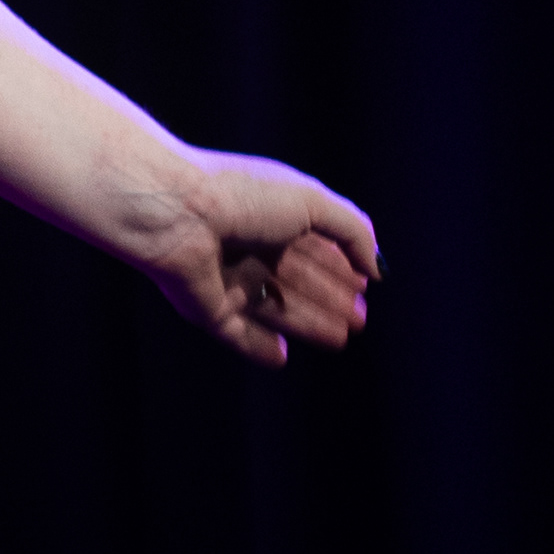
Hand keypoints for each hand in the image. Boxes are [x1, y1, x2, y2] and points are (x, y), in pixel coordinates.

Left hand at [134, 148, 379, 368]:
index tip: (365, 285)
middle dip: (328, 298)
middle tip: (358, 319)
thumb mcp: (312, 201)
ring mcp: (223, 278)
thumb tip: (378, 268)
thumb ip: (354, 231)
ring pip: (272, 308)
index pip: (310, 245)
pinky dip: (257, 346)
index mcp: (268, 213)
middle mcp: (245, 245)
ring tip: (339, 338)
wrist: (175, 211)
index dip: (339, 266)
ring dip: (306, 322)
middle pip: (295, 279)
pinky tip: (280, 357)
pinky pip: (235, 332)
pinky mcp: (205, 307)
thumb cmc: (242, 196)